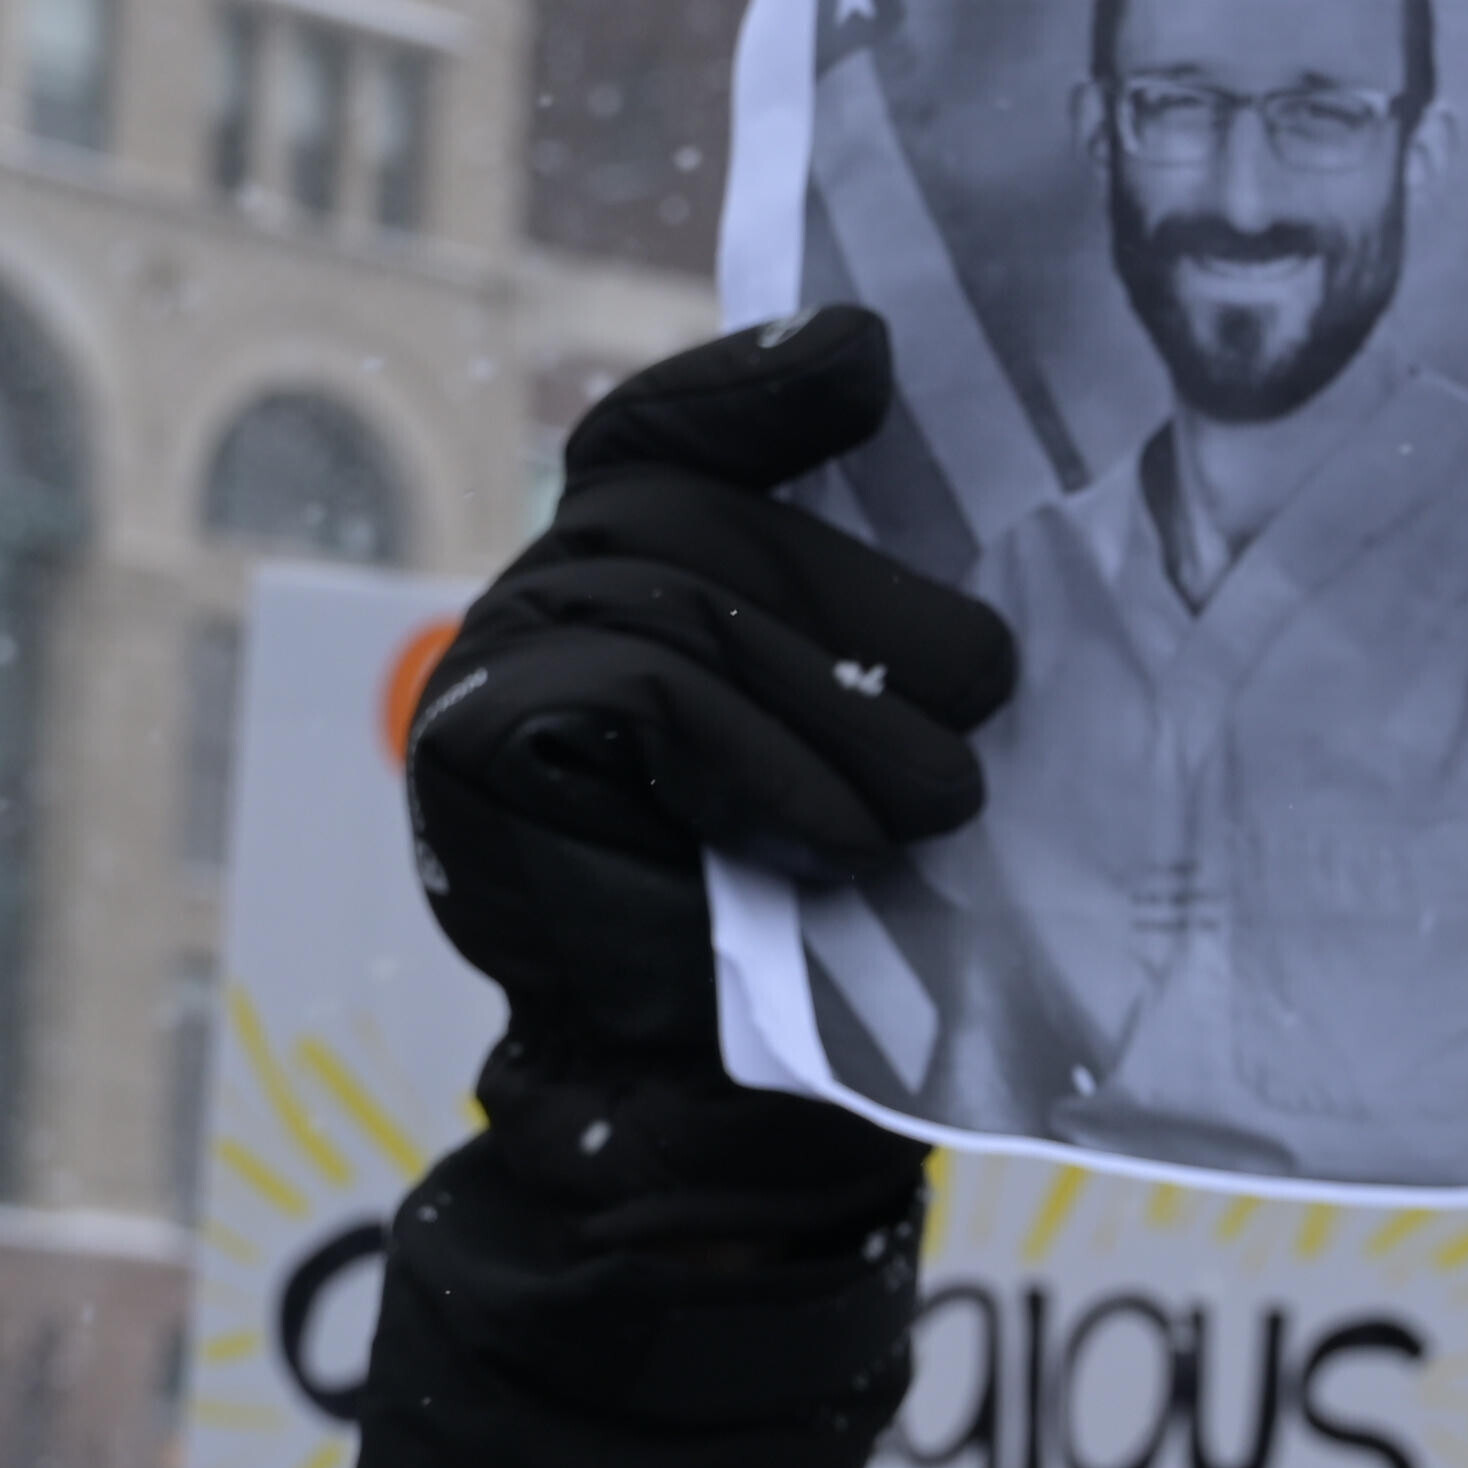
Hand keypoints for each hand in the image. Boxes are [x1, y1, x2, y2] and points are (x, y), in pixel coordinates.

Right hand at [405, 311, 1014, 1070]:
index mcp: (621, 577)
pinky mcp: (476, 742)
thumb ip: (857, 612)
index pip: (663, 434)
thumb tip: (917, 439)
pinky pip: (650, 693)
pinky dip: (766, 767)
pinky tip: (839, 849)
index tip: (871, 363)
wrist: (718, 1104)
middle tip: (991, 690)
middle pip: (699, 518)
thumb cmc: (813, 917)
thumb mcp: (858, 732)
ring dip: (841, 707)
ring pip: (684, 605)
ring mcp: (491, 665)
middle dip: (865, 600)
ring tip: (942, 802)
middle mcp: (541, 602)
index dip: (754, 386)